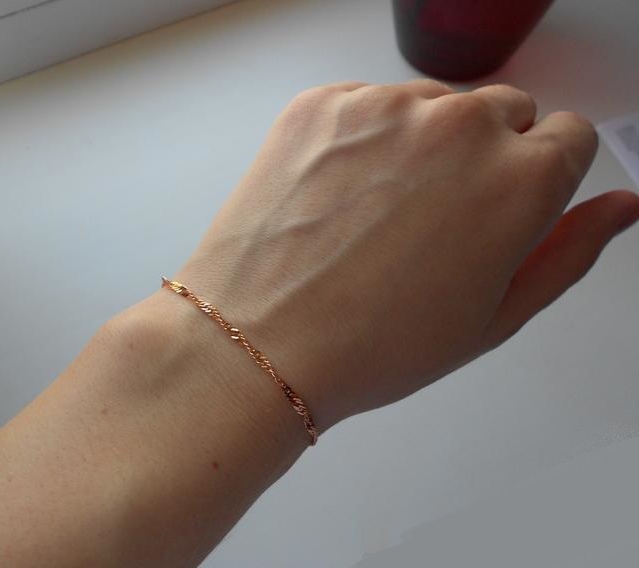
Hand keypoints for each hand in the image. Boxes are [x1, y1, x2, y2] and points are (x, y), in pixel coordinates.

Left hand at [174, 80, 638, 431]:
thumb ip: (568, 251)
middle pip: (503, 112)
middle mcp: (460, 125)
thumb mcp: (493, 316)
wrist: (260, 341)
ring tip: (376, 214)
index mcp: (520, 179)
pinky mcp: (322, 103)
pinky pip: (366, 104)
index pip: (568, 137)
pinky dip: (361, 138)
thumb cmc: (376, 346)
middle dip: (485, 156)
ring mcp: (384, 106)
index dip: (540, 176)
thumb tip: (620, 206)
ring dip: (421, 144)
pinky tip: (336, 196)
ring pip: (432, 105)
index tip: (504, 207)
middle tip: (433, 220)